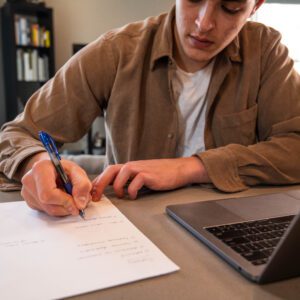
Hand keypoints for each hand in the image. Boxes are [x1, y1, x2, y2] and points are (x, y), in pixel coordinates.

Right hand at [21, 157, 91, 216]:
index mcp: (40, 169)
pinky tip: (62, 199)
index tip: (77, 204)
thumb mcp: (77, 171)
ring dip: (65, 209)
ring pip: (49, 210)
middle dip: (67, 206)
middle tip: (78, 201)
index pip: (49, 193)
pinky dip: (58, 209)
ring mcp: (27, 193)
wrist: (51, 168)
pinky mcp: (29, 202)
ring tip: (72, 198)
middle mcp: (29, 180)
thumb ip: (82, 184)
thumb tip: (80, 204)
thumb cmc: (63, 169)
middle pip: (49, 204)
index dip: (65, 201)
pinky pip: (46, 211)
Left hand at [92, 157, 209, 199]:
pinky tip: (134, 196)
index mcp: (129, 167)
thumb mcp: (141, 175)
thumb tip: (115, 189)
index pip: (109, 171)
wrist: (179, 169)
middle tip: (96, 197)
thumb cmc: (160, 174)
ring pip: (121, 173)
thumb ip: (129, 180)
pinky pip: (136, 181)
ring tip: (121, 196)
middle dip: (100, 183)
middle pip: (110, 170)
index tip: (93, 194)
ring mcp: (141, 169)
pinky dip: (132, 190)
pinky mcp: (150, 175)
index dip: (98, 182)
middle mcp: (133, 166)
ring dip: (117, 187)